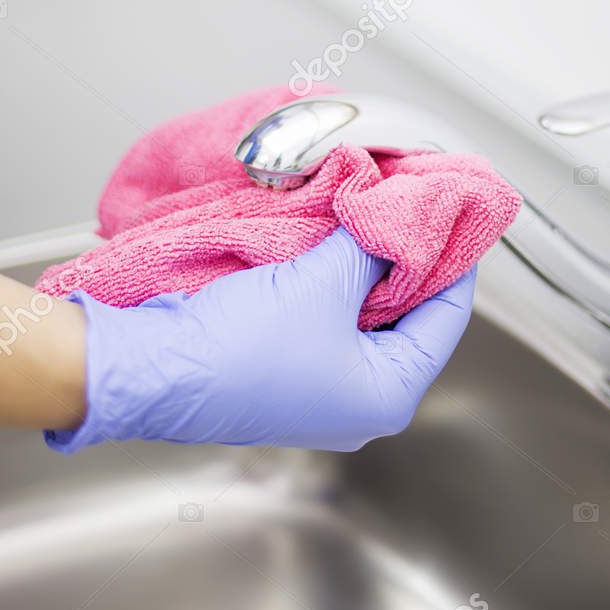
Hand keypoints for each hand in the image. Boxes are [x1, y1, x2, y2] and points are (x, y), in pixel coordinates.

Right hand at [47, 228, 477, 452]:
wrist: (155, 369)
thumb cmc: (240, 349)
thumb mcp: (322, 283)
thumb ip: (369, 245)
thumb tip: (395, 215)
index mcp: (388, 396)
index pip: (447, 316)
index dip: (453, 258)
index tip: (452, 212)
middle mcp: (361, 404)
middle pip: (406, 317)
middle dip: (403, 258)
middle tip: (406, 205)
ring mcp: (320, 393)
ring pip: (362, 316)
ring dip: (362, 267)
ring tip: (369, 214)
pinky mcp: (284, 376)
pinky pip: (325, 321)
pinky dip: (330, 283)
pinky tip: (327, 242)